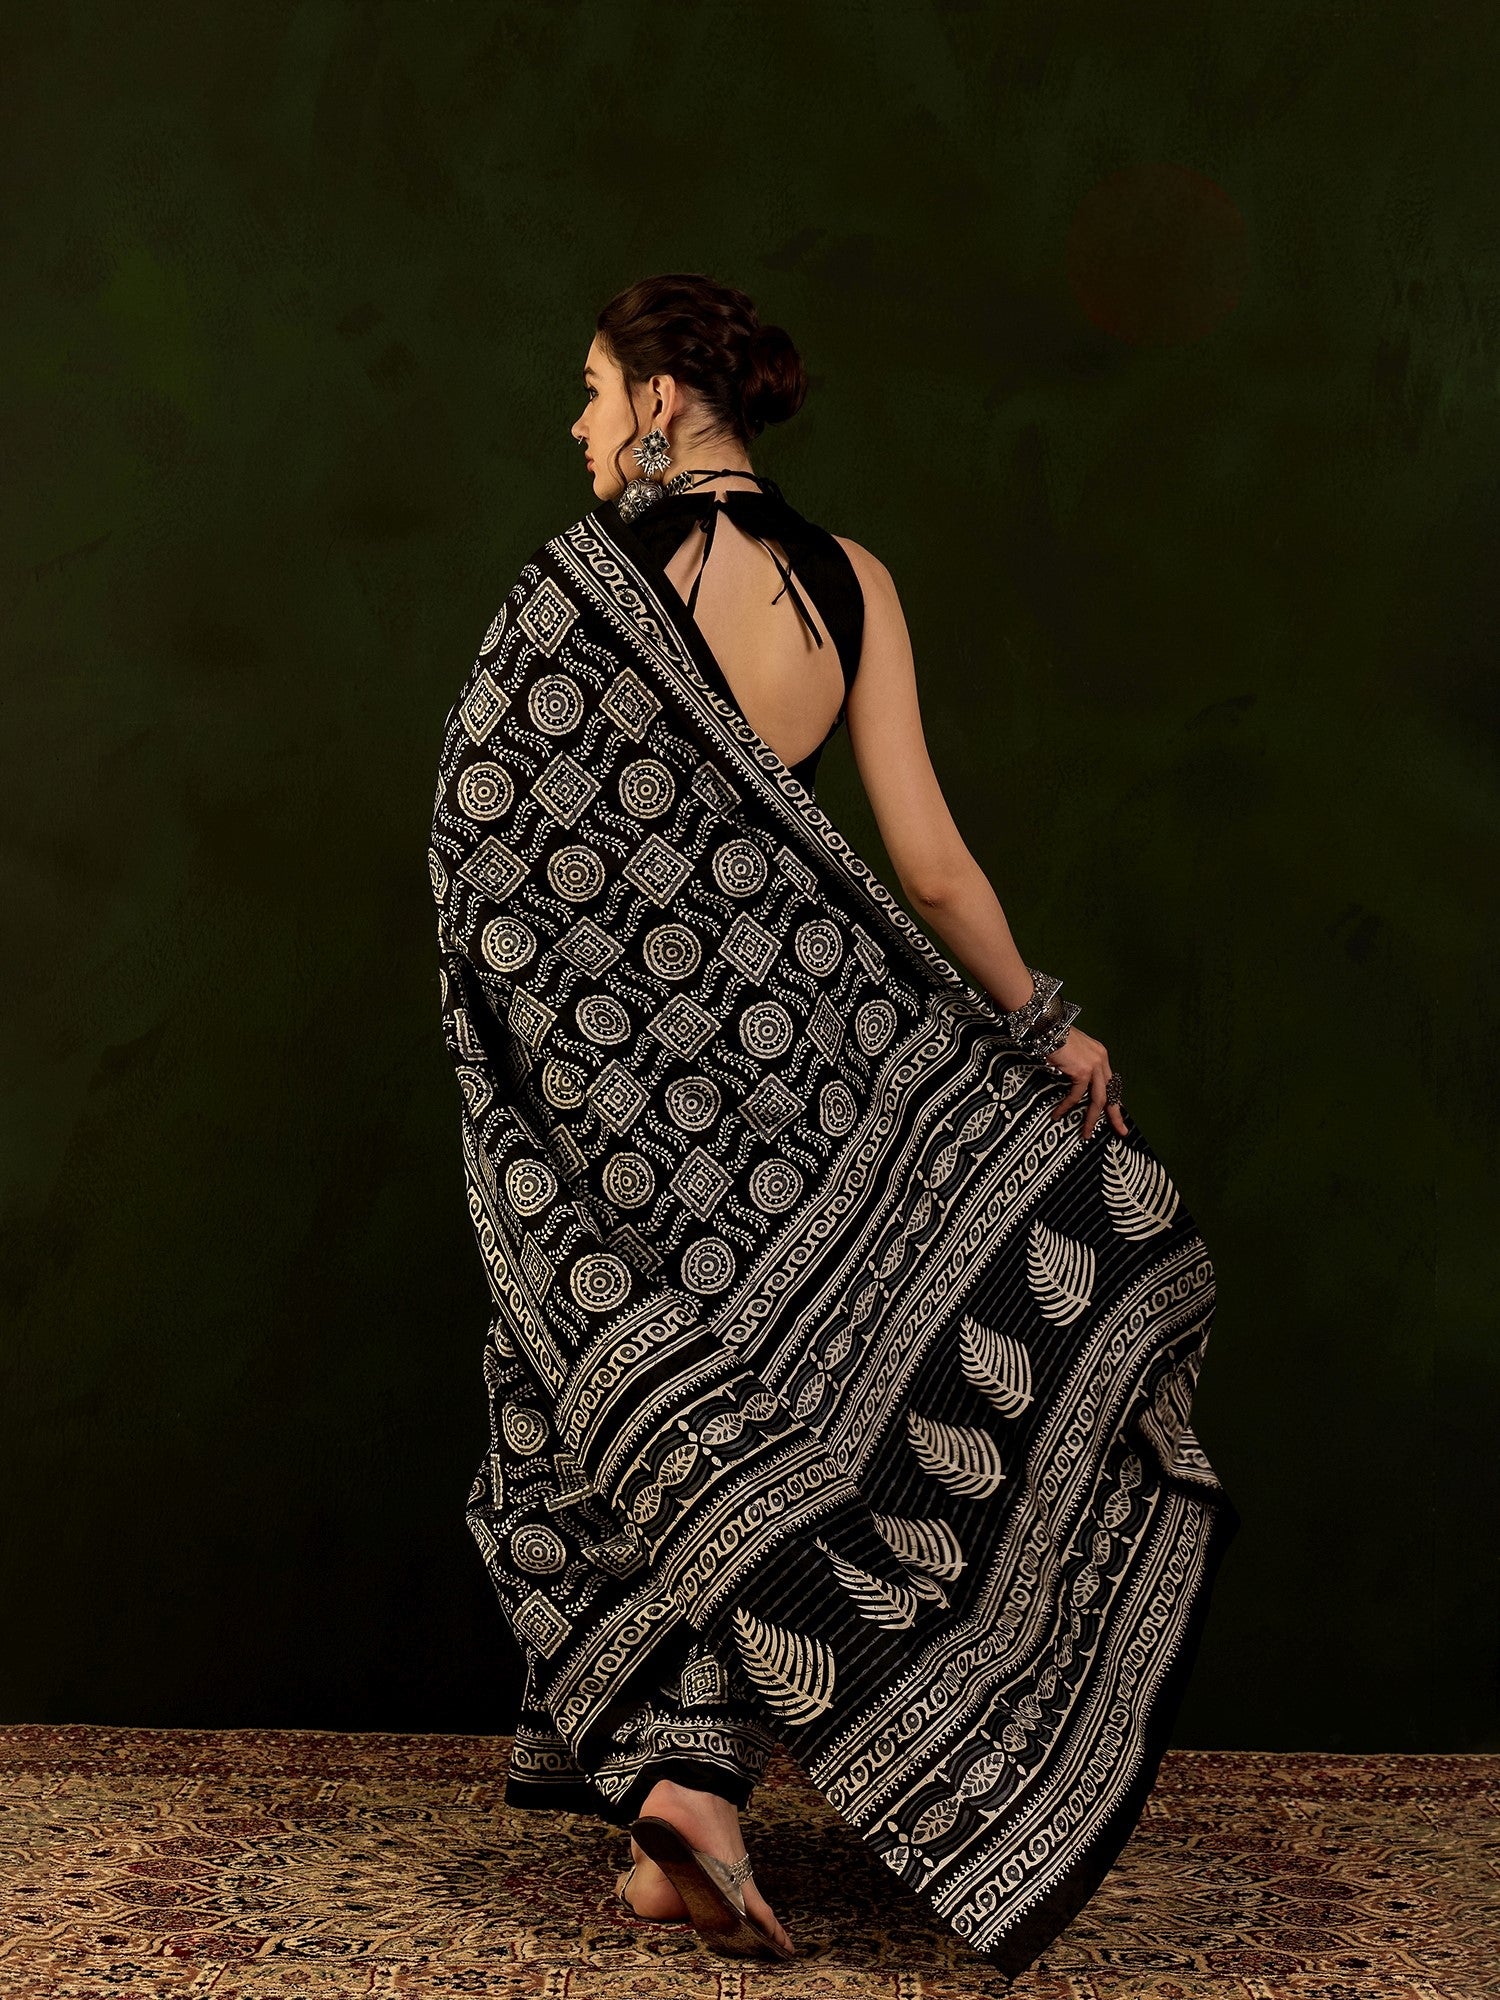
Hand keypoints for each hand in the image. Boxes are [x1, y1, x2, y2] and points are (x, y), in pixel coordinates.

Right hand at [1044, 1026, 1126, 1140]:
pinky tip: (1058, 1115)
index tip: (1117, 1116)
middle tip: (1121, 1131)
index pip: (1111, 1083)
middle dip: (1115, 1115)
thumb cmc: (1054, 1035)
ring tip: (1085, 1133)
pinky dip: (1066, 1106)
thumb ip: (1078, 1064)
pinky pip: (1076, 1095)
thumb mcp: (1072, 1051)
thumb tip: (1074, 1081)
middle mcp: (1101, 1060)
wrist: (1047, 1026)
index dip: (1114, 1100)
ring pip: (1098, 1099)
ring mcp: (1094, 1066)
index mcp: (1100, 1055)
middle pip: (1111, 1093)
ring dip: (1091, 1119)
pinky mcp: (1083, 1071)